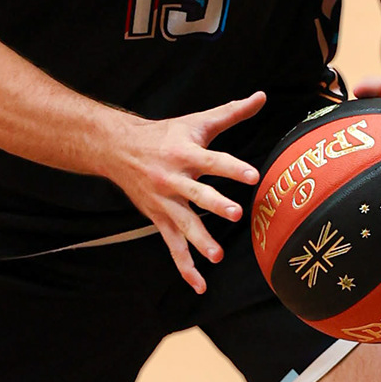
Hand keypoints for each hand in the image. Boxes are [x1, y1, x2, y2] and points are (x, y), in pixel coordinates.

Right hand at [103, 91, 266, 294]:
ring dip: (200, 241)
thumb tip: (262, 96)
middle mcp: (173, 178)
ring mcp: (165, 202)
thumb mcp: (196, 121)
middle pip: (197, 194)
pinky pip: (173, 247)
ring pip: (183, 224)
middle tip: (235, 214)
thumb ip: (231, 112)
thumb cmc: (164, 134)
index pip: (212, 160)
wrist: (118, 149)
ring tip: (217, 256)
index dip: (232, 167)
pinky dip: (185, 267)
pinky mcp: (159, 219)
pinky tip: (200, 285)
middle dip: (215, 205)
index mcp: (184, 153)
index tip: (252, 175)